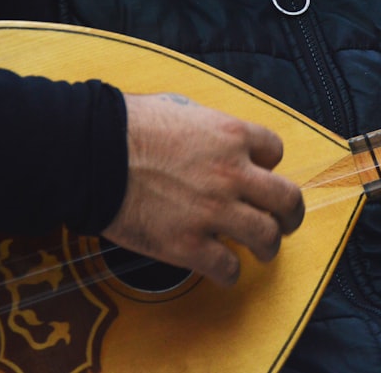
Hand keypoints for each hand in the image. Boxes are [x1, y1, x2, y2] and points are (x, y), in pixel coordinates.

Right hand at [101, 93, 304, 284]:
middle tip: (285, 221)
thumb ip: (206, 125)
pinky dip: (230, 272)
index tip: (260, 174)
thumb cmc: (126, 126)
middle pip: (286, 198)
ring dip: (268, 245)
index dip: (268, 164)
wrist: (90, 154)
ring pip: (266, 236)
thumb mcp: (179, 108)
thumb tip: (210, 133)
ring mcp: (212, 211)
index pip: (275, 151)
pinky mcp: (188, 244)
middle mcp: (231, 173)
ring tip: (263, 249)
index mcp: (231, 135)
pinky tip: (224, 270)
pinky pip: (227, 267)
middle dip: (290, 213)